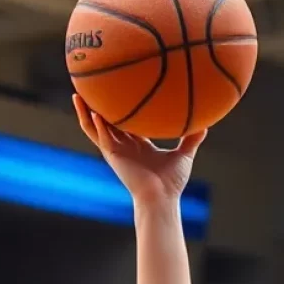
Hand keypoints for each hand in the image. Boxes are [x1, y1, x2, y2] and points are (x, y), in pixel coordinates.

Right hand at [73, 94, 205, 203]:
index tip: (118, 89)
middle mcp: (124, 145)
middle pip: (105, 121)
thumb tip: (206, 125)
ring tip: (77, 94)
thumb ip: (192, 139)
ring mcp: (116, 150)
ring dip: (85, 112)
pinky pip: (100, 138)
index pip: (125, 122)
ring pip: (94, 128)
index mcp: (138, 144)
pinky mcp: (112, 156)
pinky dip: (95, 125)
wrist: (161, 198)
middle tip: (90, 85)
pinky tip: (94, 112)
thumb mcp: (184, 155)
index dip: (120, 108)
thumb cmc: (171, 182)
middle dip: (96, 105)